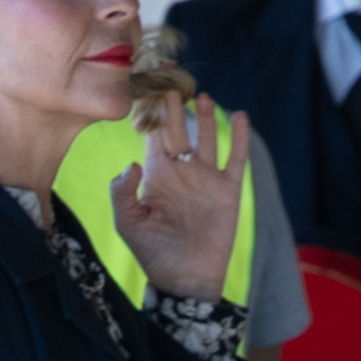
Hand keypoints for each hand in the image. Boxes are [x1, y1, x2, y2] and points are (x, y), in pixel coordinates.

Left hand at [105, 96, 239, 303]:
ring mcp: (206, 179)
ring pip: (206, 138)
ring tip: (201, 95)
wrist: (185, 278)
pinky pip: (236, 158)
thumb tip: (133, 162)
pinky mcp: (228, 189)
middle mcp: (181, 172)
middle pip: (178, 131)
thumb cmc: (152, 252)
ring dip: (204, 117)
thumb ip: (122, 191)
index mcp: (156, 176)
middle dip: (174, 109)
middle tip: (171, 82)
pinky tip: (238, 116)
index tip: (146, 91)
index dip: (149, 116)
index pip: (152, 137)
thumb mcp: (128, 222)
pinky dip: (238, 137)